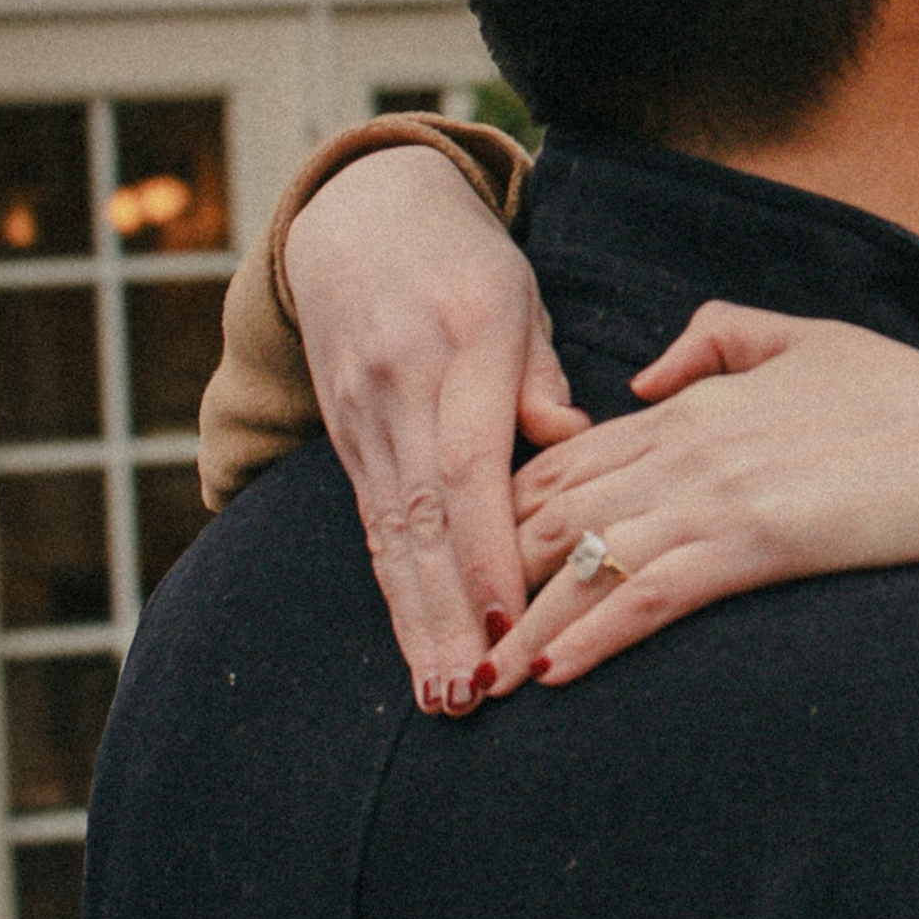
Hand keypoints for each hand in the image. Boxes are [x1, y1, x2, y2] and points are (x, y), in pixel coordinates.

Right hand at [287, 147, 586, 709]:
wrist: (359, 220)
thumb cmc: (469, 267)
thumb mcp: (520, 298)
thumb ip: (542, 373)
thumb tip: (572, 435)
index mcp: (462, 342)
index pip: (469, 464)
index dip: (489, 550)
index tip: (513, 621)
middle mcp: (400, 387)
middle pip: (422, 518)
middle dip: (448, 614)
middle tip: (473, 694)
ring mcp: (363, 418)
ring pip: (389, 535)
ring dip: (417, 623)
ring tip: (443, 698)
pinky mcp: (346, 442)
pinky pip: (372, 530)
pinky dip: (397, 594)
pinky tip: (417, 654)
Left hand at [486, 304, 918, 692]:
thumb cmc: (916, 396)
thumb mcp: (806, 339)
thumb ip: (717, 342)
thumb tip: (645, 372)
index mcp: (694, 402)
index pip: (569, 460)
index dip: (506, 518)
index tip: (468, 571)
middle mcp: (689, 443)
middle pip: (554, 512)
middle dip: (491, 581)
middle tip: (445, 644)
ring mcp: (721, 493)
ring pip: (588, 560)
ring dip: (525, 627)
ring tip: (479, 681)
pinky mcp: (762, 542)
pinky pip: (654, 594)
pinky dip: (595, 634)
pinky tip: (555, 673)